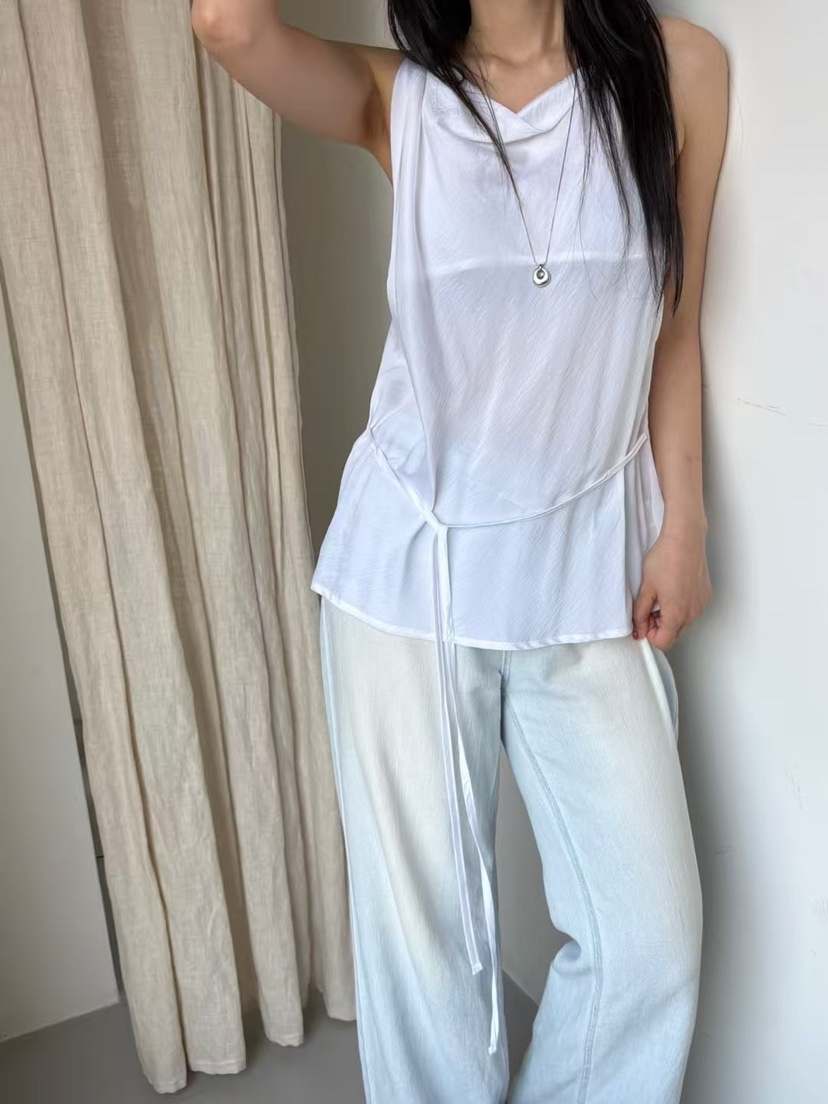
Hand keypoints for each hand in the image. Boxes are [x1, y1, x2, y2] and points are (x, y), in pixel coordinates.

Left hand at [632, 521, 711, 649]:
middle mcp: (693, 613)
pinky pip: (692, 611)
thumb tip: (639, 630)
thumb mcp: (646, 588)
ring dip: (670, 617)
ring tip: (662, 595)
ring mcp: (702, 605)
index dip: (649, 633)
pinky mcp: (706, 596)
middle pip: (674, 635)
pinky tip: (674, 589)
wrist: (684, 539)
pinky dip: (681, 607)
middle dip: (659, 626)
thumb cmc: (665, 559)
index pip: (663, 642)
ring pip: (683, 623)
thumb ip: (640, 614)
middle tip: (650, 606)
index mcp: (677, 614)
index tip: (644, 618)